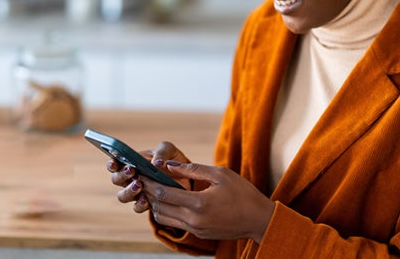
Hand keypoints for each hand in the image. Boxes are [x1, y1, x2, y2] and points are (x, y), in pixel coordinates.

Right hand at [108, 141, 189, 212]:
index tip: (115, 163)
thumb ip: (162, 152)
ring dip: (128, 191)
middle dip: (122, 176)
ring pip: (122, 196)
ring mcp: (136, 192)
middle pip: (116, 179)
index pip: (114, 163)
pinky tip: (146, 200)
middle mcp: (130, 178)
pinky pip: (137, 207)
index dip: (111, 163)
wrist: (185, 176)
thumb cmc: (172, 159)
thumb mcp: (169, 150)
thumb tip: (156, 163)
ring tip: (139, 185)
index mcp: (131, 162)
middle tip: (132, 171)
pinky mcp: (146, 203)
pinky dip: (140, 204)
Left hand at [142, 162, 274, 243]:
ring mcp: (196, 229)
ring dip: (156, 205)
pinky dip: (167, 212)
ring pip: (164, 218)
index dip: (150, 182)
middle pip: (160, 207)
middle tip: (141, 180)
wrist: (258, 219)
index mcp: (199, 203)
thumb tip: (169, 165)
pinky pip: (175, 224)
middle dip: (148, 193)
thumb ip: (193, 169)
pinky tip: (168, 201)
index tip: (142, 173)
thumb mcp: (221, 174)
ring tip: (152, 190)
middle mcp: (194, 220)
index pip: (164, 193)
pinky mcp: (199, 234)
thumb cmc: (243, 193)